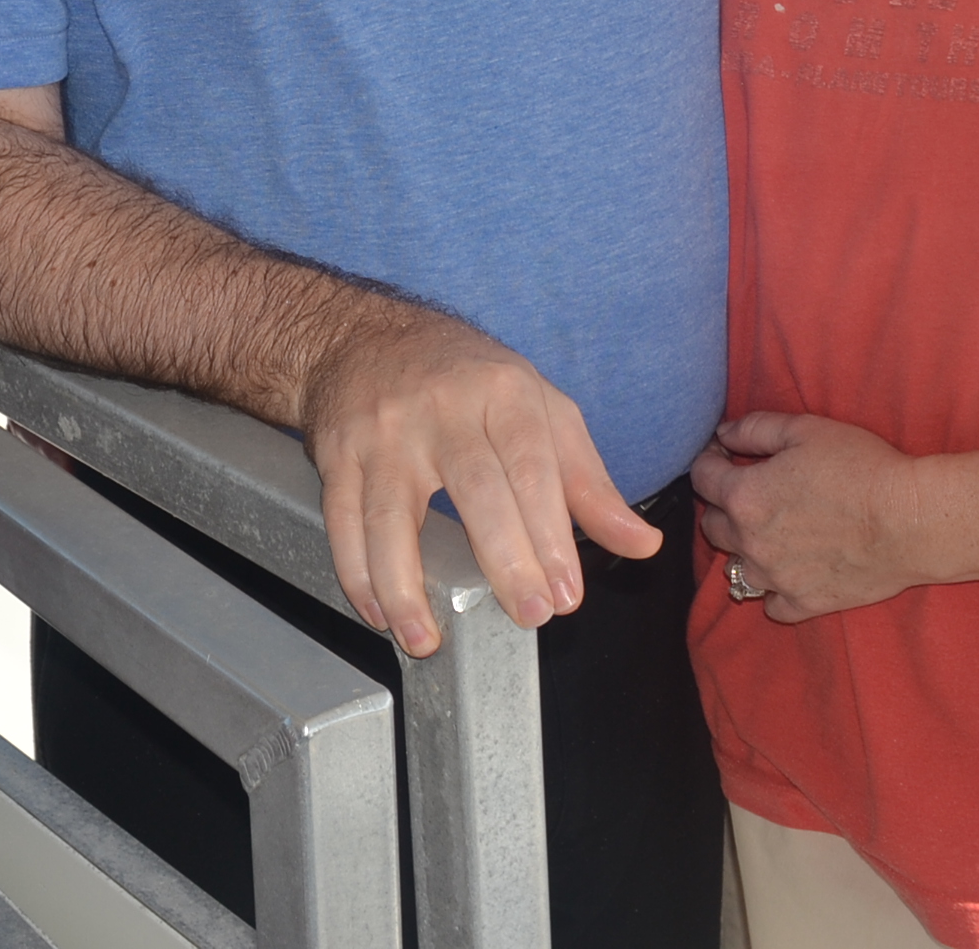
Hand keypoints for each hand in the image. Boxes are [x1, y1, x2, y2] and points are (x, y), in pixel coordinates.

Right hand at [298, 302, 659, 657]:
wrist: (364, 338)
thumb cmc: (466, 380)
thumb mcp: (540, 410)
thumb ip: (588, 483)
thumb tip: (641, 544)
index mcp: (502, 393)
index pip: (533, 468)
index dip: (552, 534)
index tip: (567, 593)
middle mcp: (442, 408)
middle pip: (475, 488)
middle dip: (505, 558)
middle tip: (529, 614)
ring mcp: (384, 432)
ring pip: (392, 514)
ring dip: (406, 586)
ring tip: (427, 640)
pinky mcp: (337, 455)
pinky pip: (344, 522)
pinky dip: (358, 575)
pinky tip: (379, 612)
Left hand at [692, 412, 927, 624]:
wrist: (910, 520)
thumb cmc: (861, 468)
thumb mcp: (805, 429)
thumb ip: (754, 429)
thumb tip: (723, 433)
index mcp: (745, 496)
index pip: (700, 477)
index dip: (710, 459)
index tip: (724, 453)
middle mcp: (750, 542)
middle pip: (712, 525)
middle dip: (724, 504)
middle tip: (752, 490)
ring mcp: (775, 578)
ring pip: (735, 567)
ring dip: (744, 548)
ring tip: (770, 532)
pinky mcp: (803, 602)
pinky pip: (771, 604)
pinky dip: (774, 589)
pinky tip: (790, 570)